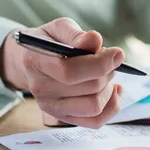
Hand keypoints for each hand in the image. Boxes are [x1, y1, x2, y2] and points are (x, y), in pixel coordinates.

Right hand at [0, 18, 123, 128]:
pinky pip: (95, 121)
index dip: (100, 63)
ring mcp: (51, 107)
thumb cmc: (49, 41)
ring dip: (109, 88)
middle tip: (109, 59)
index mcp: (36, 62)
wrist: (32, 61)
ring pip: (94, 106)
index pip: (70, 71)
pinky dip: (111, 105)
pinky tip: (113, 89)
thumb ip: (76, 34)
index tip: (118, 53)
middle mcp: (40, 89)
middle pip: (89, 87)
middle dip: (108, 71)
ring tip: (107, 73)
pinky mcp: (63, 117)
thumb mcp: (60, 28)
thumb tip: (95, 40)